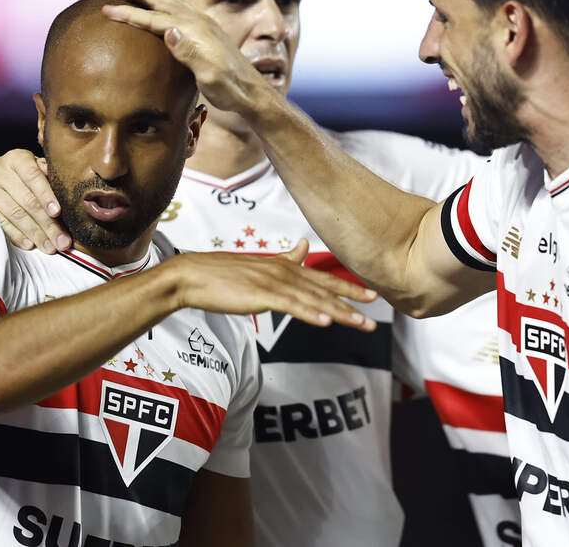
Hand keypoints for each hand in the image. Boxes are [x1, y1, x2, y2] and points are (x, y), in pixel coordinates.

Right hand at [0, 149, 70, 252]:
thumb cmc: (15, 175)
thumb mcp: (30, 168)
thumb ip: (47, 175)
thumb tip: (65, 187)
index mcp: (17, 158)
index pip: (33, 176)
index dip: (46, 195)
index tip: (57, 212)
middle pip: (27, 201)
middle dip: (48, 224)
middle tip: (62, 242)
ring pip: (15, 214)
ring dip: (35, 233)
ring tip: (49, 247)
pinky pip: (0, 222)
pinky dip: (16, 235)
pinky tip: (29, 244)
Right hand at [103, 0, 268, 115]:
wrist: (253, 92)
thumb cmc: (230, 89)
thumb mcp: (210, 76)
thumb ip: (189, 53)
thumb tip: (168, 30)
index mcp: (195, 31)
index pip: (154, 19)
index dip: (129, 13)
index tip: (105, 9)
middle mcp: (199, 21)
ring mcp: (204, 24)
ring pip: (169, 1)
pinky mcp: (207, 31)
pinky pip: (178, 9)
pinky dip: (162, 2)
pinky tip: (158, 4)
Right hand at [165, 239, 378, 331]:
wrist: (191, 276)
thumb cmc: (223, 275)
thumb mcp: (259, 265)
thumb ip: (284, 259)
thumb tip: (302, 245)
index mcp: (285, 267)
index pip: (323, 279)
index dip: (349, 287)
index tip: (372, 295)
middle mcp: (284, 272)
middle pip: (324, 289)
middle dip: (352, 302)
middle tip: (376, 311)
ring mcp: (273, 283)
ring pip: (313, 299)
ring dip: (339, 312)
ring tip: (360, 323)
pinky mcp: (259, 295)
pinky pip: (289, 306)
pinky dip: (309, 313)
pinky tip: (325, 321)